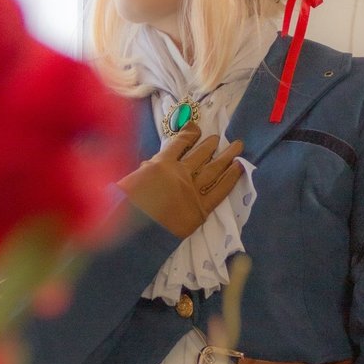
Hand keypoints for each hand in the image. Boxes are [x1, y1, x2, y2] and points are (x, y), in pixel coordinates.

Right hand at [117, 123, 243, 238]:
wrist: (133, 234)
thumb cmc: (123, 207)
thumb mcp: (130, 180)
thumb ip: (147, 170)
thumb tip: (155, 164)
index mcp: (161, 163)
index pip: (180, 142)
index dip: (190, 133)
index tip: (196, 128)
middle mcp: (181, 173)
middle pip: (201, 153)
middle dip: (210, 144)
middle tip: (218, 138)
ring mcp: (194, 191)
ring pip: (215, 168)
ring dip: (227, 156)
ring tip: (237, 146)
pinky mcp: (202, 209)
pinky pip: (221, 190)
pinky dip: (232, 178)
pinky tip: (240, 167)